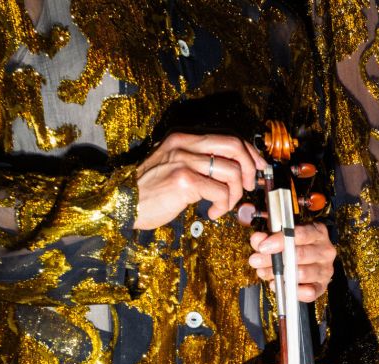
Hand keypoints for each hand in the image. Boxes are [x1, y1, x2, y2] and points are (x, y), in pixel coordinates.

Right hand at [134, 133, 264, 229]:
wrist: (120, 202)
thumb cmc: (149, 190)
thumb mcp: (173, 165)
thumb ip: (199, 161)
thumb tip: (234, 170)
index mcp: (183, 138)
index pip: (228, 136)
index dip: (250, 153)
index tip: (258, 168)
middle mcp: (184, 144)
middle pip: (235, 146)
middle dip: (251, 168)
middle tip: (248, 187)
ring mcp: (184, 161)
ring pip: (233, 172)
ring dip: (235, 194)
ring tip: (223, 205)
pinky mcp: (184, 180)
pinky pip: (221, 192)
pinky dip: (223, 206)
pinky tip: (212, 212)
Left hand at [248, 223, 335, 302]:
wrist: (305, 258)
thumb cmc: (292, 244)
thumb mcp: (278, 234)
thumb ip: (266, 236)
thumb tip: (257, 240)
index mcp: (318, 232)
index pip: (301, 234)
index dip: (280, 240)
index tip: (263, 247)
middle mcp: (326, 251)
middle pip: (300, 255)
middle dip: (274, 259)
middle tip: (256, 260)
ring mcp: (325, 270)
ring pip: (302, 274)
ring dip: (278, 274)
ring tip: (263, 272)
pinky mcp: (321, 287)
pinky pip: (309, 293)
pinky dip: (290, 290)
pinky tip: (276, 284)